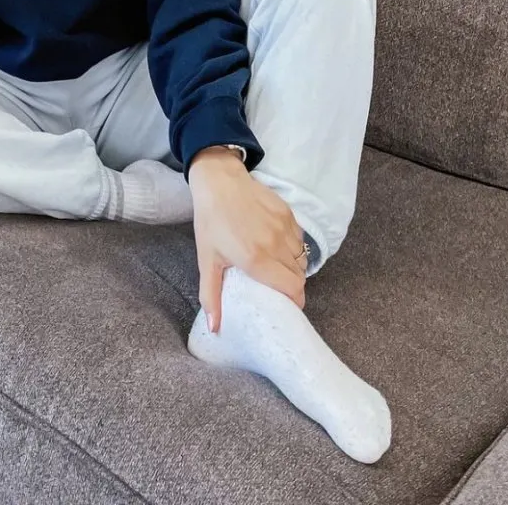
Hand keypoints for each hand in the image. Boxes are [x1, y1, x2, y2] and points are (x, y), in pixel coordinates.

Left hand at [188, 147, 307, 332]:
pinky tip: (278, 247)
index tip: (286, 305)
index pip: (293, 289)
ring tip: (277, 268)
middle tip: (278, 288)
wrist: (219, 180)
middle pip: (299, 277)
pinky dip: (293, 248)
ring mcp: (284, 227)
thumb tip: (215, 328)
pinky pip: (300, 239)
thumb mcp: (206, 259)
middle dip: (293, 286)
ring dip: (293, 267)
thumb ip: (211, 295)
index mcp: (256, 259)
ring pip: (301, 258)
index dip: (294, 301)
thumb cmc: (210, 220)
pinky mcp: (288, 213)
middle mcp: (275, 245)